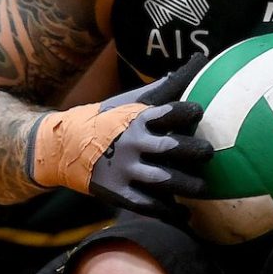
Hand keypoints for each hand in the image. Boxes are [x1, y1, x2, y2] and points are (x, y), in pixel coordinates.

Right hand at [34, 53, 213, 217]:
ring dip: (188, 186)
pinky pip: (149, 206)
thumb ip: (167, 86)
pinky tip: (185, 214)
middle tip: (209, 153)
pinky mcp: (119, 193)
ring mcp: (125, 170)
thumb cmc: (109, 119)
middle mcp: (133, 143)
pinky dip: (169, 212)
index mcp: (137, 118)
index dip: (189, 112)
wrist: (64, 146)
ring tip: (203, 188)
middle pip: (172, 148)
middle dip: (196, 151)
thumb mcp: (132, 100)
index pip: (170, 112)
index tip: (199, 112)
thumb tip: (200, 59)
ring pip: (164, 181)